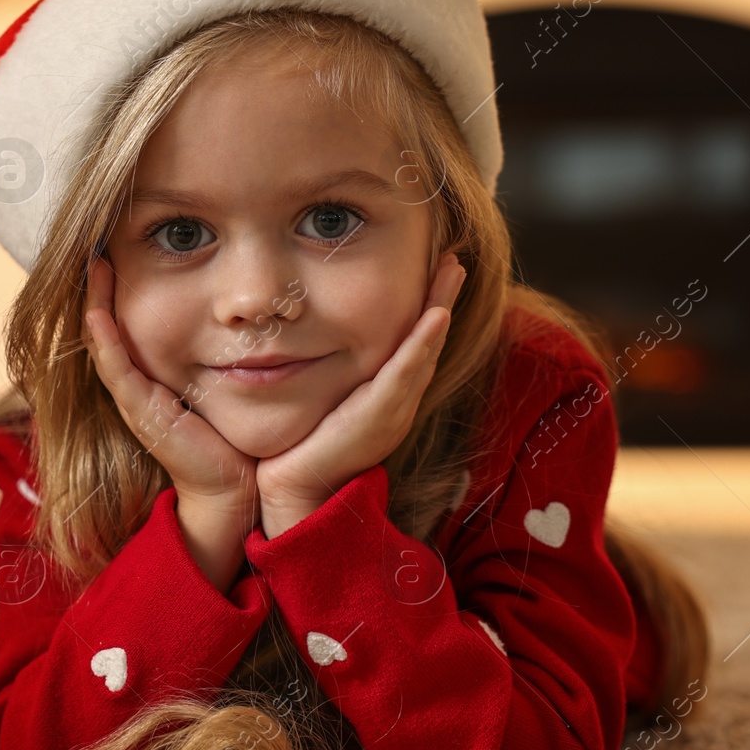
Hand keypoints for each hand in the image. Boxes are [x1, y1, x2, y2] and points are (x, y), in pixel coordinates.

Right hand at [82, 255, 257, 516]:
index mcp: (153, 375)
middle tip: (100, 246)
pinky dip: (105, 340)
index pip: (127, 321)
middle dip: (102, 287)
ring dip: (97, 303)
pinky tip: (100, 312)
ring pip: (104, 342)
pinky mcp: (142, 414)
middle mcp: (137, 384)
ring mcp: (135, 399)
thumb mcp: (227, 380)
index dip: (120, 287)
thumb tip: (253, 308)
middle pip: (108, 326)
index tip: (123, 247)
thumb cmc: (236, 435)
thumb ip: (229, 349)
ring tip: (96, 265)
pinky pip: (116, 370)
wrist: (234, 487)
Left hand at [255, 252, 466, 535]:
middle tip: (454, 257)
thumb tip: (313, 336)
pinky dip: (420, 345)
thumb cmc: (302, 447)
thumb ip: (334, 375)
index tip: (436, 269)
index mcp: (388, 397)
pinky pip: (404, 374)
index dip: (429, 306)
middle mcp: (398, 402)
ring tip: (451, 271)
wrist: (295, 491)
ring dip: (439, 308)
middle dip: (442, 297)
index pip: (414, 343)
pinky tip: (434, 317)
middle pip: (427, 341)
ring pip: (423, 350)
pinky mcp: (378, 418)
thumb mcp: (325, 400)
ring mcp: (392, 410)